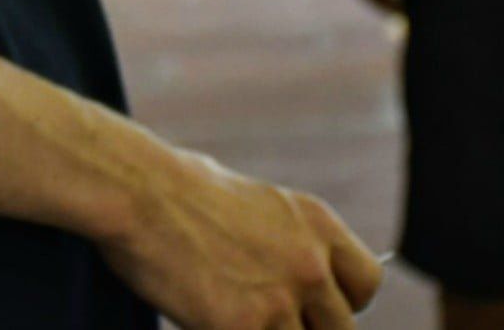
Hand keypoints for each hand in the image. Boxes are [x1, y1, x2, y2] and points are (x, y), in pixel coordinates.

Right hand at [100, 134, 382, 329]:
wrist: (136, 192)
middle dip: (304, 327)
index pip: (367, 285)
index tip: (311, 307)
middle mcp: (310, 263)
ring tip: (228, 311)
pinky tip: (206, 319)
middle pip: (341, 329)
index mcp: (316, 223)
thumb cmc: (174, 188)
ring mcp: (281, 299)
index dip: (341, 303)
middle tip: (264, 315)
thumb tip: (281, 270)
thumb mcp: (251, 201)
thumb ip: (282, 239)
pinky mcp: (245, 327)